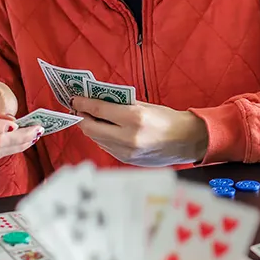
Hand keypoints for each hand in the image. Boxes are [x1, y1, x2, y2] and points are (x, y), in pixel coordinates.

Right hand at [0, 80, 41, 159]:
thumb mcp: (0, 93)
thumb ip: (5, 109)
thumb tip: (12, 125)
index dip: (3, 129)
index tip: (19, 125)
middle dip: (20, 139)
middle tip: (38, 131)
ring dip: (18, 145)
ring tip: (34, 136)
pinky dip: (12, 148)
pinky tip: (24, 141)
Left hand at [71, 97, 208, 166]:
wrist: (185, 141)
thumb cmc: (167, 120)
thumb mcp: (144, 106)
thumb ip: (121, 104)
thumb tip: (97, 100)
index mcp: (134, 119)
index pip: (99, 111)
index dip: (83, 104)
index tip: (74, 99)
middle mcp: (128, 138)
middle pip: (91, 128)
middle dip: (82, 117)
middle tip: (78, 109)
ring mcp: (126, 152)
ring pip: (97, 139)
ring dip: (91, 128)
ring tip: (90, 118)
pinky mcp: (126, 160)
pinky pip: (106, 147)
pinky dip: (102, 137)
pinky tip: (104, 130)